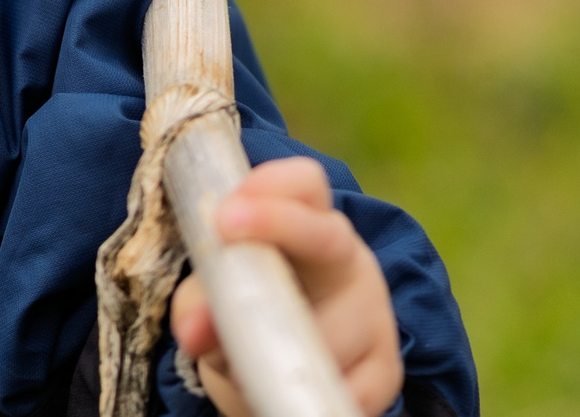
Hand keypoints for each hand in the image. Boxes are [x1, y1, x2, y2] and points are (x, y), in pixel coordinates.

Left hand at [168, 157, 402, 416]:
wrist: (296, 361)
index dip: (269, 188)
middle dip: (278, 238)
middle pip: (325, 237)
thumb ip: (199, 302)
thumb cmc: (252, 306)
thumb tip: (195, 332)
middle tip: (226, 262)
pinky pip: (345, 388)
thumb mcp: (218, 295)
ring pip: (328, 329)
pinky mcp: (384, 370)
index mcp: (306, 222)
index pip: (302, 183)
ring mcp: (374, 313)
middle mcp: (348, 258)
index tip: (225, 212)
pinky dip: (299, 396)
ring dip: (274, 353)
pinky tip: (277, 394)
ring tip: (239, 370)